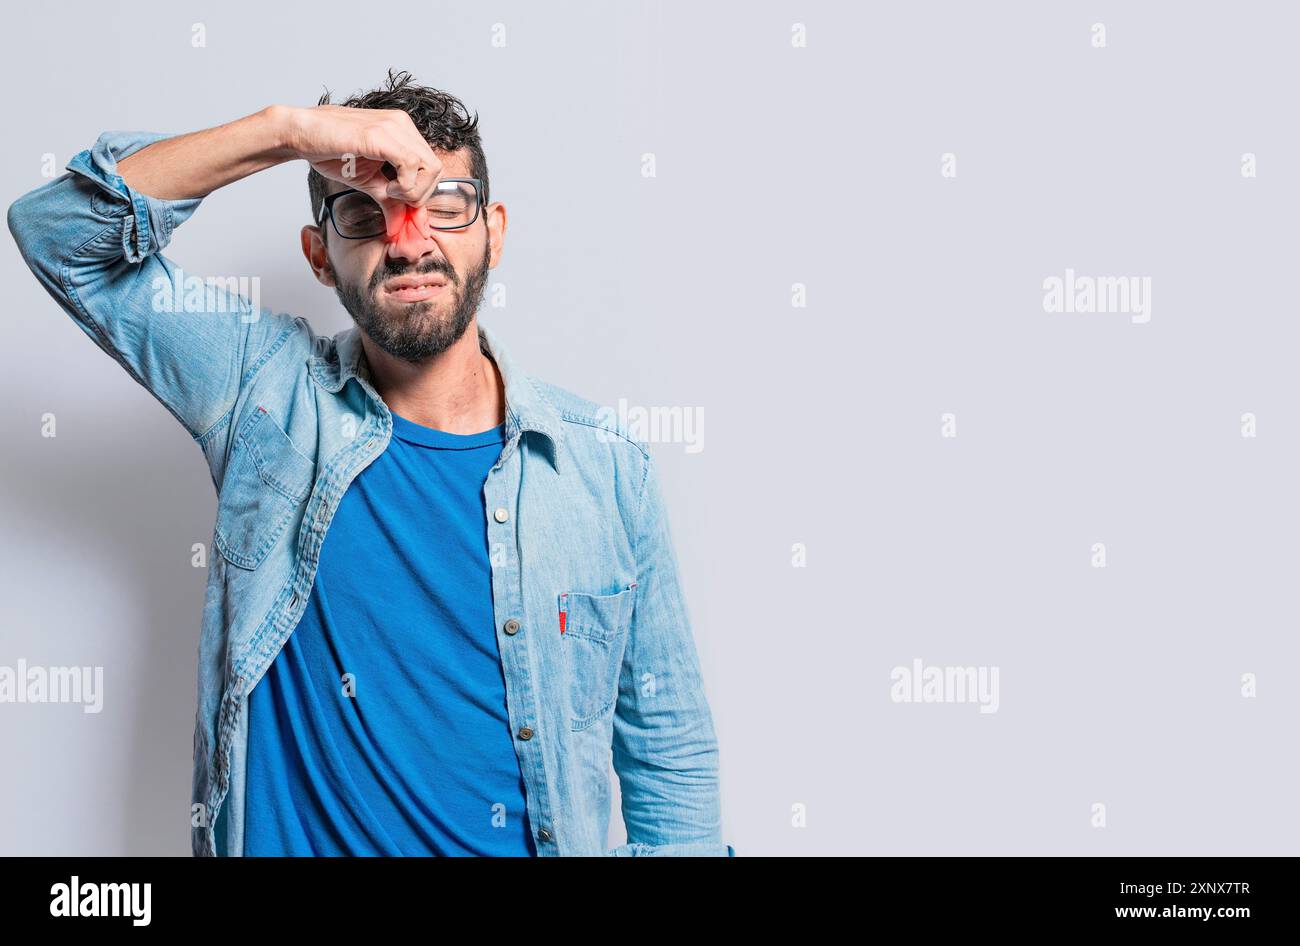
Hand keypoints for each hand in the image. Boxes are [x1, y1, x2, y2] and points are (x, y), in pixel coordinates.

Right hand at [282, 104, 443, 236]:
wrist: (301, 134)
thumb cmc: (331, 152)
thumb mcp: (369, 183)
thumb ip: (390, 202)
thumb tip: (401, 227)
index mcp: (403, 132)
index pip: (433, 167)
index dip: (423, 193)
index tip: (402, 206)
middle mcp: (402, 125)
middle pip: (437, 169)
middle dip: (421, 194)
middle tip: (395, 199)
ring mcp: (393, 126)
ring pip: (431, 167)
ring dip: (413, 190)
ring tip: (389, 192)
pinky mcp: (380, 134)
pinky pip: (411, 163)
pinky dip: (404, 184)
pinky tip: (386, 187)